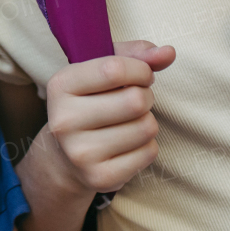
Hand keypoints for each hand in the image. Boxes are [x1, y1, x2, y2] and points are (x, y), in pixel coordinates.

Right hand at [43, 40, 175, 194]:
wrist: (66, 155)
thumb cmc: (92, 101)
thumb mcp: (103, 69)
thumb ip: (136, 54)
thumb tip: (168, 52)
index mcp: (61, 85)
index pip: (114, 69)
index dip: (140, 69)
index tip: (141, 74)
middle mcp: (64, 120)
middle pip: (135, 100)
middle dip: (146, 96)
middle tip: (135, 100)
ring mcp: (80, 152)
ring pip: (146, 127)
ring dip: (147, 121)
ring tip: (129, 122)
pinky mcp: (99, 177)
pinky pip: (148, 153)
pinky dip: (147, 146)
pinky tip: (128, 144)